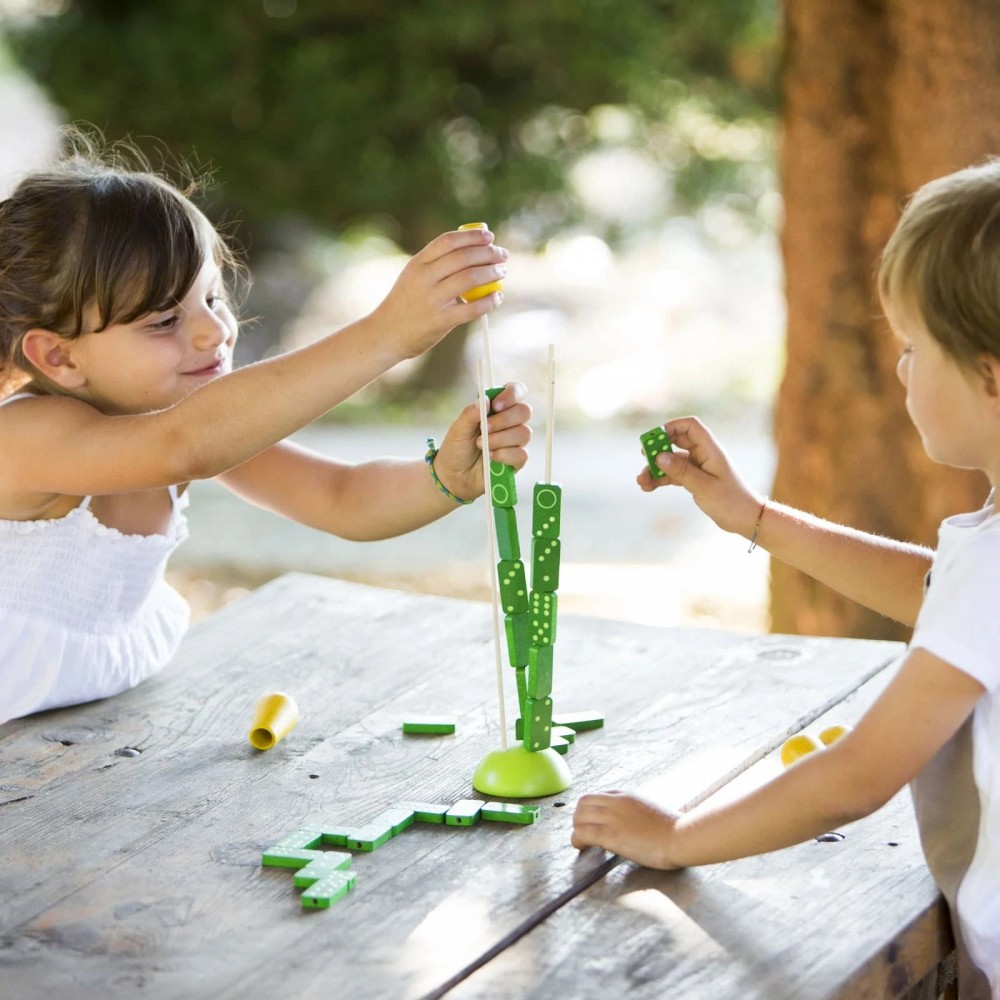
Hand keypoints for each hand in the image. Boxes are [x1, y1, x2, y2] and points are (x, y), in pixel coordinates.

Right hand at [368, 229, 507, 359]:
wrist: (386, 334)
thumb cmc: (406, 303)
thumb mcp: (413, 277)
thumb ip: (437, 265)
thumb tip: (474, 252)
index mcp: (417, 264)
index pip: (447, 241)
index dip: (471, 236)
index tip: (489, 237)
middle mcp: (423, 278)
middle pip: (463, 258)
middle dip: (488, 253)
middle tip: (502, 255)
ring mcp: (431, 300)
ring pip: (469, 279)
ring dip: (491, 273)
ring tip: (502, 272)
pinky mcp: (439, 321)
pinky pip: (471, 309)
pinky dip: (489, 301)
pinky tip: (498, 297)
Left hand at [432, 382, 531, 500]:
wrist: (454, 476)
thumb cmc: (457, 448)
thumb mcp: (458, 428)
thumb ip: (471, 413)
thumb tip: (485, 400)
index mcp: (498, 408)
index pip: (517, 391)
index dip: (511, 394)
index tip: (495, 405)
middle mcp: (510, 422)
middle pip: (524, 411)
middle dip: (504, 420)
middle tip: (484, 429)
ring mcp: (516, 441)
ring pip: (524, 433)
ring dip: (501, 439)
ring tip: (482, 446)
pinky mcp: (517, 460)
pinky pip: (522, 454)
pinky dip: (504, 455)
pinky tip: (491, 457)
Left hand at [572, 791, 684, 869]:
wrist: (682, 836)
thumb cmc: (675, 828)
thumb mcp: (653, 810)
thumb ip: (639, 812)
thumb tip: (637, 822)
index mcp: (627, 796)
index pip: (600, 795)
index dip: (592, 809)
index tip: (594, 821)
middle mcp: (617, 803)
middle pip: (584, 802)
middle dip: (580, 816)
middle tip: (584, 831)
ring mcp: (613, 818)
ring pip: (579, 816)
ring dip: (577, 829)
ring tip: (582, 841)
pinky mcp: (611, 835)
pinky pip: (583, 833)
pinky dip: (577, 841)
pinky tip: (582, 848)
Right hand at [638, 416, 761, 536]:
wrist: (745, 519)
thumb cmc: (731, 501)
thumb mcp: (704, 487)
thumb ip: (682, 471)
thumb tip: (659, 456)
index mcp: (710, 450)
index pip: (690, 427)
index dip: (672, 427)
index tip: (654, 438)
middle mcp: (703, 455)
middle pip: (675, 442)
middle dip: (658, 449)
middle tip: (643, 457)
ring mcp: (698, 467)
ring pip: (671, 461)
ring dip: (655, 469)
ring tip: (641, 482)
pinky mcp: (694, 479)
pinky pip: (673, 474)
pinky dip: (660, 479)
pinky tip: (648, 487)